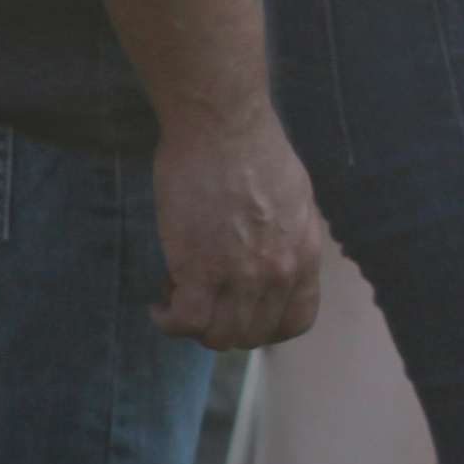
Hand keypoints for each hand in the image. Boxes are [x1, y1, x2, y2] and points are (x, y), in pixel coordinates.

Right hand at [149, 105, 325, 349]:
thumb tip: (276, 253)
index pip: (296, 321)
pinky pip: (186, 322)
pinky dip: (169, 321)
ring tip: (179, 292)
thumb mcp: (294, 197)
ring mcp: (242, 274)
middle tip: (202, 298)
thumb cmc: (252, 149)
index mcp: (304, 253)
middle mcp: (278, 271)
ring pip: (219, 337)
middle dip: (224, 326)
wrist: (223, 126)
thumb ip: (289, 236)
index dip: (266, 327)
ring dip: (195, 325)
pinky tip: (160, 304)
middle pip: (253, 335)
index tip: (241, 311)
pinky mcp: (200, 269)